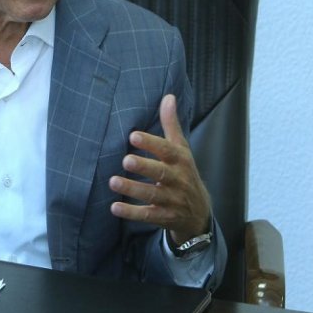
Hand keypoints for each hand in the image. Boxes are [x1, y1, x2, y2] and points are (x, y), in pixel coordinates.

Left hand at [109, 94, 211, 244]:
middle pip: (161, 173)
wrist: (199, 212)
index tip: (133, 135)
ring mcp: (171, 200)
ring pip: (152, 195)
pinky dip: (131, 212)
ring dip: (132, 189)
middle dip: (144, 167)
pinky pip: (148, 215)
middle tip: (125, 160)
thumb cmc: (184, 173)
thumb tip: (168, 96)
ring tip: (113, 181)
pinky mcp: (164, 217)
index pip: (167, 150)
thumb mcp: (181, 149)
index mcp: (180, 161)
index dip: (151, 143)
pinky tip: (114, 207)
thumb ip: (171, 124)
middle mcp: (178, 180)